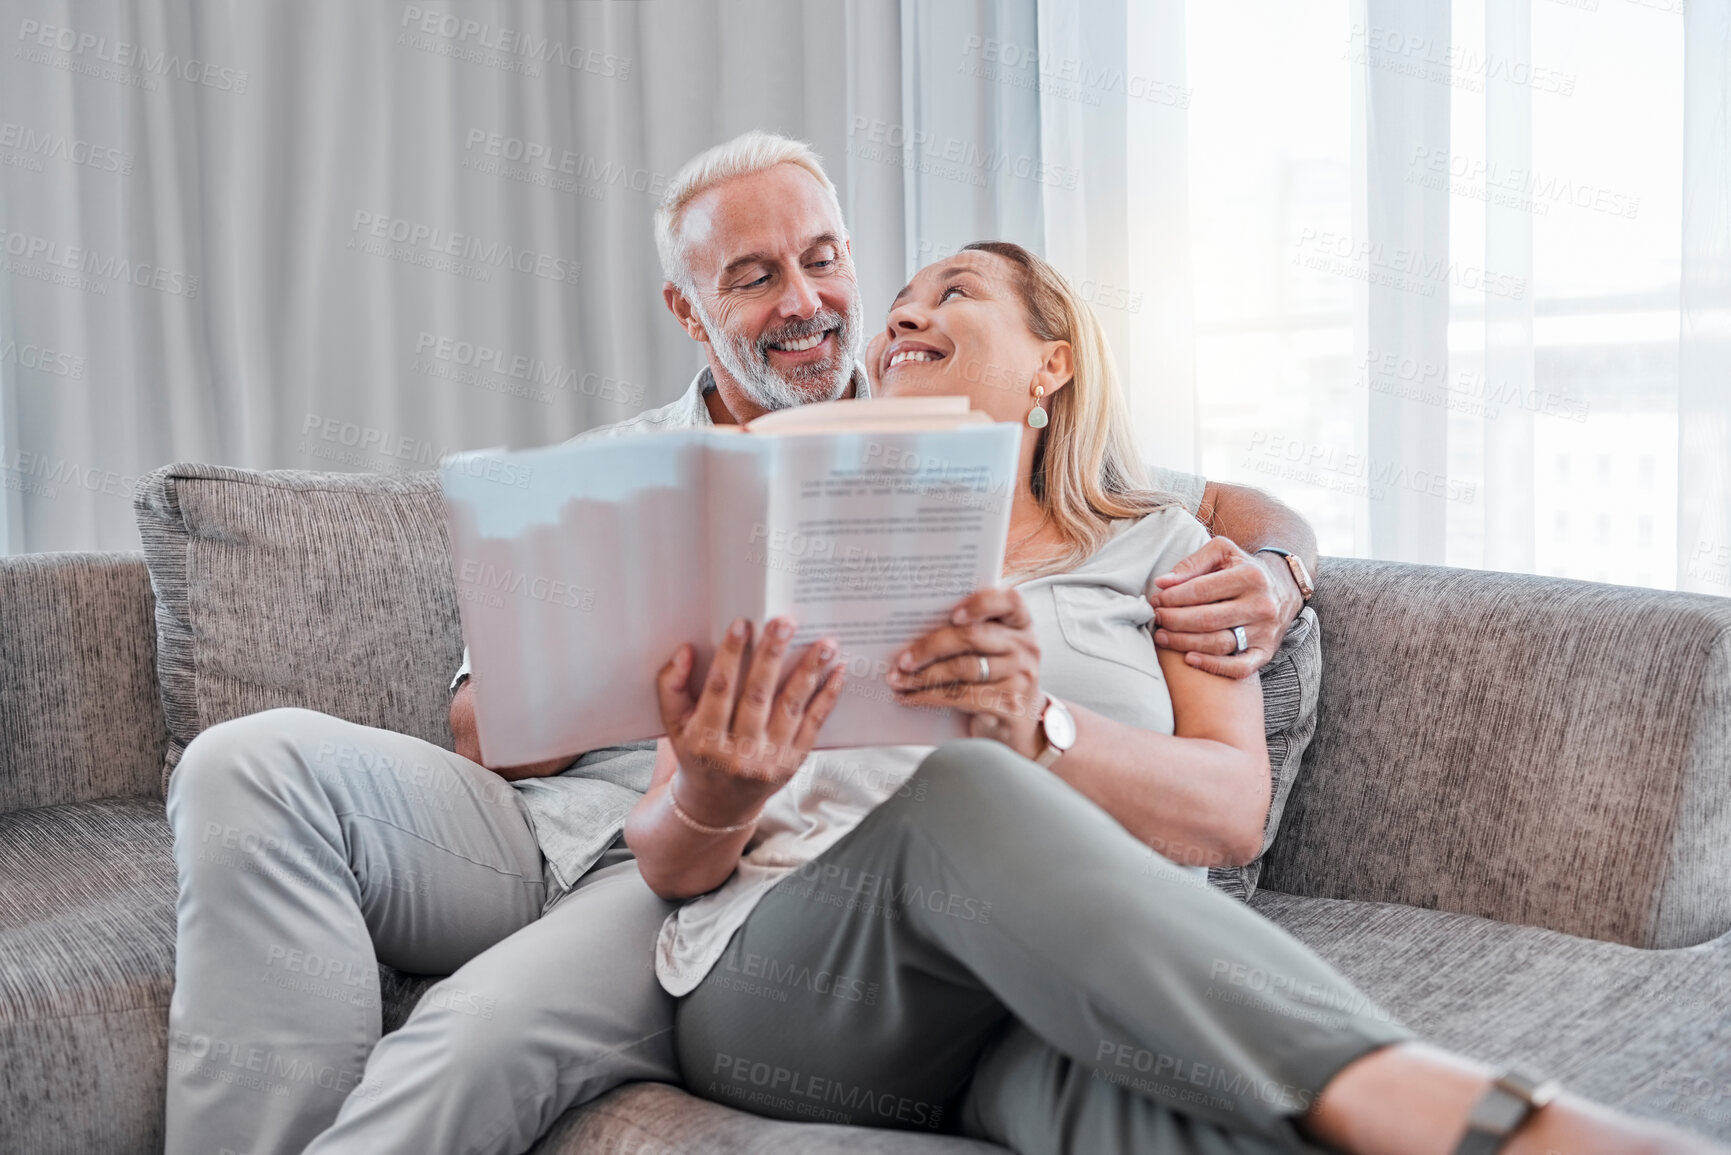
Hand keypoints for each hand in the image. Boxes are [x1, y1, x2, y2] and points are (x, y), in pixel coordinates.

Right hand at [656, 616, 844, 826]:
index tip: (742, 624)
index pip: (718, 690)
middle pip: (757, 696)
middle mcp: (736, 753)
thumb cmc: (695, 753)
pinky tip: (838, 672)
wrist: (717, 805)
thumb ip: (671, 686)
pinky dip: (827, 697)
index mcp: (703, 739)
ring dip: (809, 672)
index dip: (730, 656)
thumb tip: (685, 651)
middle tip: (784, 622)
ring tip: (824, 643)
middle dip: (772, 656)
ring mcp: (768, 761)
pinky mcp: (792, 764)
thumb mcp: (673, 725)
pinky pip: (813, 726)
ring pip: (790, 708)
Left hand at [887, 588, 1044, 757]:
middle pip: (973, 637)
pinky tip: (910, 697)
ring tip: (898, 680)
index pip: (1008, 601)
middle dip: (930, 647)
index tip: (952, 614)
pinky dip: (929, 697)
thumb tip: (912, 630)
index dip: (980, 604)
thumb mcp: (991, 650)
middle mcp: (1025, 646)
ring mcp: (1021, 677)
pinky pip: (961, 697)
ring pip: (963, 669)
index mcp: (1020, 623)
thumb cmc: (995, 678)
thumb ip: (969, 634)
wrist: (1018, 724)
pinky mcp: (1009, 705)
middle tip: (901, 659)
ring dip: (923, 676)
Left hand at [1148, 538, 1300, 677]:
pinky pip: (1239, 667)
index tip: (1156, 600)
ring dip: (1184, 643)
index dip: (1172, 598)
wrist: (1283, 589)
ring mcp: (1265, 631)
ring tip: (1162, 637)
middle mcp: (1261, 605)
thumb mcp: (1222, 552)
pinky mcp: (1266, 652)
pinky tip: (1189, 658)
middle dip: (1174, 620)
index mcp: (1250, 576)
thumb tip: (1162, 583)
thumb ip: (1192, 563)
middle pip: (1207, 619)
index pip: (1201, 590)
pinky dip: (1212, 666)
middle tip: (1156, 618)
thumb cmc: (1242, 568)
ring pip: (1218, 643)